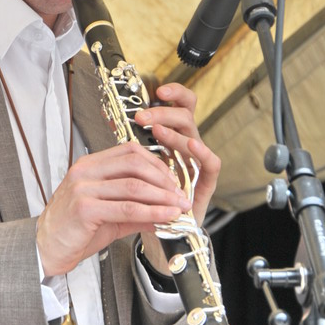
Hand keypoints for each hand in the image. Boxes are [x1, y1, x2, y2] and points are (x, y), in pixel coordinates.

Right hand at [36, 140, 191, 276]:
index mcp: (89, 166)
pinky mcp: (85, 208)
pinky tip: (166, 217)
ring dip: (162, 197)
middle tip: (181, 195)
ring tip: (180, 207)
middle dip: (163, 179)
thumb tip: (166, 209)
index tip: (173, 181)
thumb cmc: (74, 230)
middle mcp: (85, 171)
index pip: (129, 152)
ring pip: (134, 186)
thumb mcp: (109, 215)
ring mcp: (83, 188)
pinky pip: (127, 208)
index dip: (156, 164)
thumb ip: (136, 209)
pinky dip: (152, 212)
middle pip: (134, 164)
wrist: (46, 249)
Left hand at [135, 82, 219, 227]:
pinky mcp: (206, 184)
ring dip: (174, 131)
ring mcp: (197, 164)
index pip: (178, 107)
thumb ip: (131, 148)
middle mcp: (186, 148)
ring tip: (157, 130)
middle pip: (185, 116)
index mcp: (171, 140)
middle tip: (144, 116)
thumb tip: (112, 120)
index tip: (158, 89)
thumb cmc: (147, 201)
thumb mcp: (134, 170)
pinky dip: (203, 153)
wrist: (161, 235)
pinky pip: (212, 164)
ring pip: (193, 135)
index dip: (174, 94)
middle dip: (165, 111)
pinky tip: (192, 146)